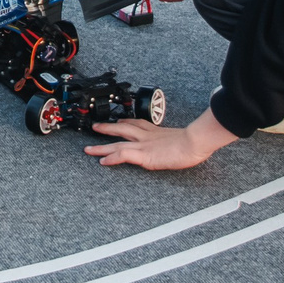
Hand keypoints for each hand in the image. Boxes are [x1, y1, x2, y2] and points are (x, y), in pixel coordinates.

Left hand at [86, 109, 239, 170]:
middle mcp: (147, 136)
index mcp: (156, 131)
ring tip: (89, 149)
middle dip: (107, 128)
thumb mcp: (183, 138)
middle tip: (95, 127)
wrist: (195, 141)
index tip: (118, 121)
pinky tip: (102, 161)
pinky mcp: (143, 155)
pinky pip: (122, 155)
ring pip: (117, 143)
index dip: (125, 122)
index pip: (137, 124)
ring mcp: (143, 145)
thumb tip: (181, 145)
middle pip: (122, 129)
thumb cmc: (195, 141)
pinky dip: (111, 157)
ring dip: (101, 145)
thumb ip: (176, 141)